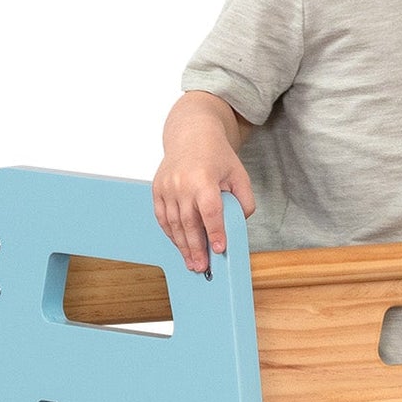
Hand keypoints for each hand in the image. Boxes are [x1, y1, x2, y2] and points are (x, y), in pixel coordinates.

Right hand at [153, 139, 254, 272]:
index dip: (215, 232)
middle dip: (196, 248)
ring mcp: (166, 187)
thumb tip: (238, 225)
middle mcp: (181, 183)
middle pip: (188, 222)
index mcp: (203, 178)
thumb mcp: (239, 174)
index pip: (210, 211)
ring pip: (173, 224)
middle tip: (202, 266)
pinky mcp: (157, 190)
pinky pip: (162, 218)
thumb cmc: (216, 155)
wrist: (191, 135)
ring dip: (182, 246)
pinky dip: (170, 234)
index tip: (220, 249)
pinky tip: (180, 246)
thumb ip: (244, 201)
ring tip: (192, 262)